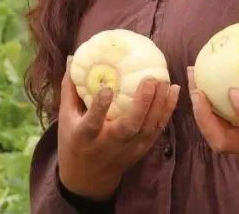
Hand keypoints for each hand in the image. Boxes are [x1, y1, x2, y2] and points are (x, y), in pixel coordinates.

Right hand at [58, 56, 181, 199]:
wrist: (88, 179)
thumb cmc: (74, 141)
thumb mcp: (65, 118)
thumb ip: (70, 89)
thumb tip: (72, 57)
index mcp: (85, 136)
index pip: (93, 122)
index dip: (100, 107)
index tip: (107, 88)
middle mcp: (108, 144)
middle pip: (129, 127)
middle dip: (141, 104)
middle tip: (150, 79)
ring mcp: (128, 148)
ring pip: (147, 128)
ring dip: (159, 104)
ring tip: (164, 80)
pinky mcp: (141, 150)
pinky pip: (157, 129)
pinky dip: (167, 110)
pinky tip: (173, 91)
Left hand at [187, 55, 238, 184]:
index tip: (233, 90)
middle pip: (221, 142)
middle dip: (204, 117)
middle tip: (197, 88)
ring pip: (214, 138)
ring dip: (200, 113)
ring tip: (193, 81)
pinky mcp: (238, 150)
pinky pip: (216, 132)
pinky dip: (206, 113)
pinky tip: (201, 88)